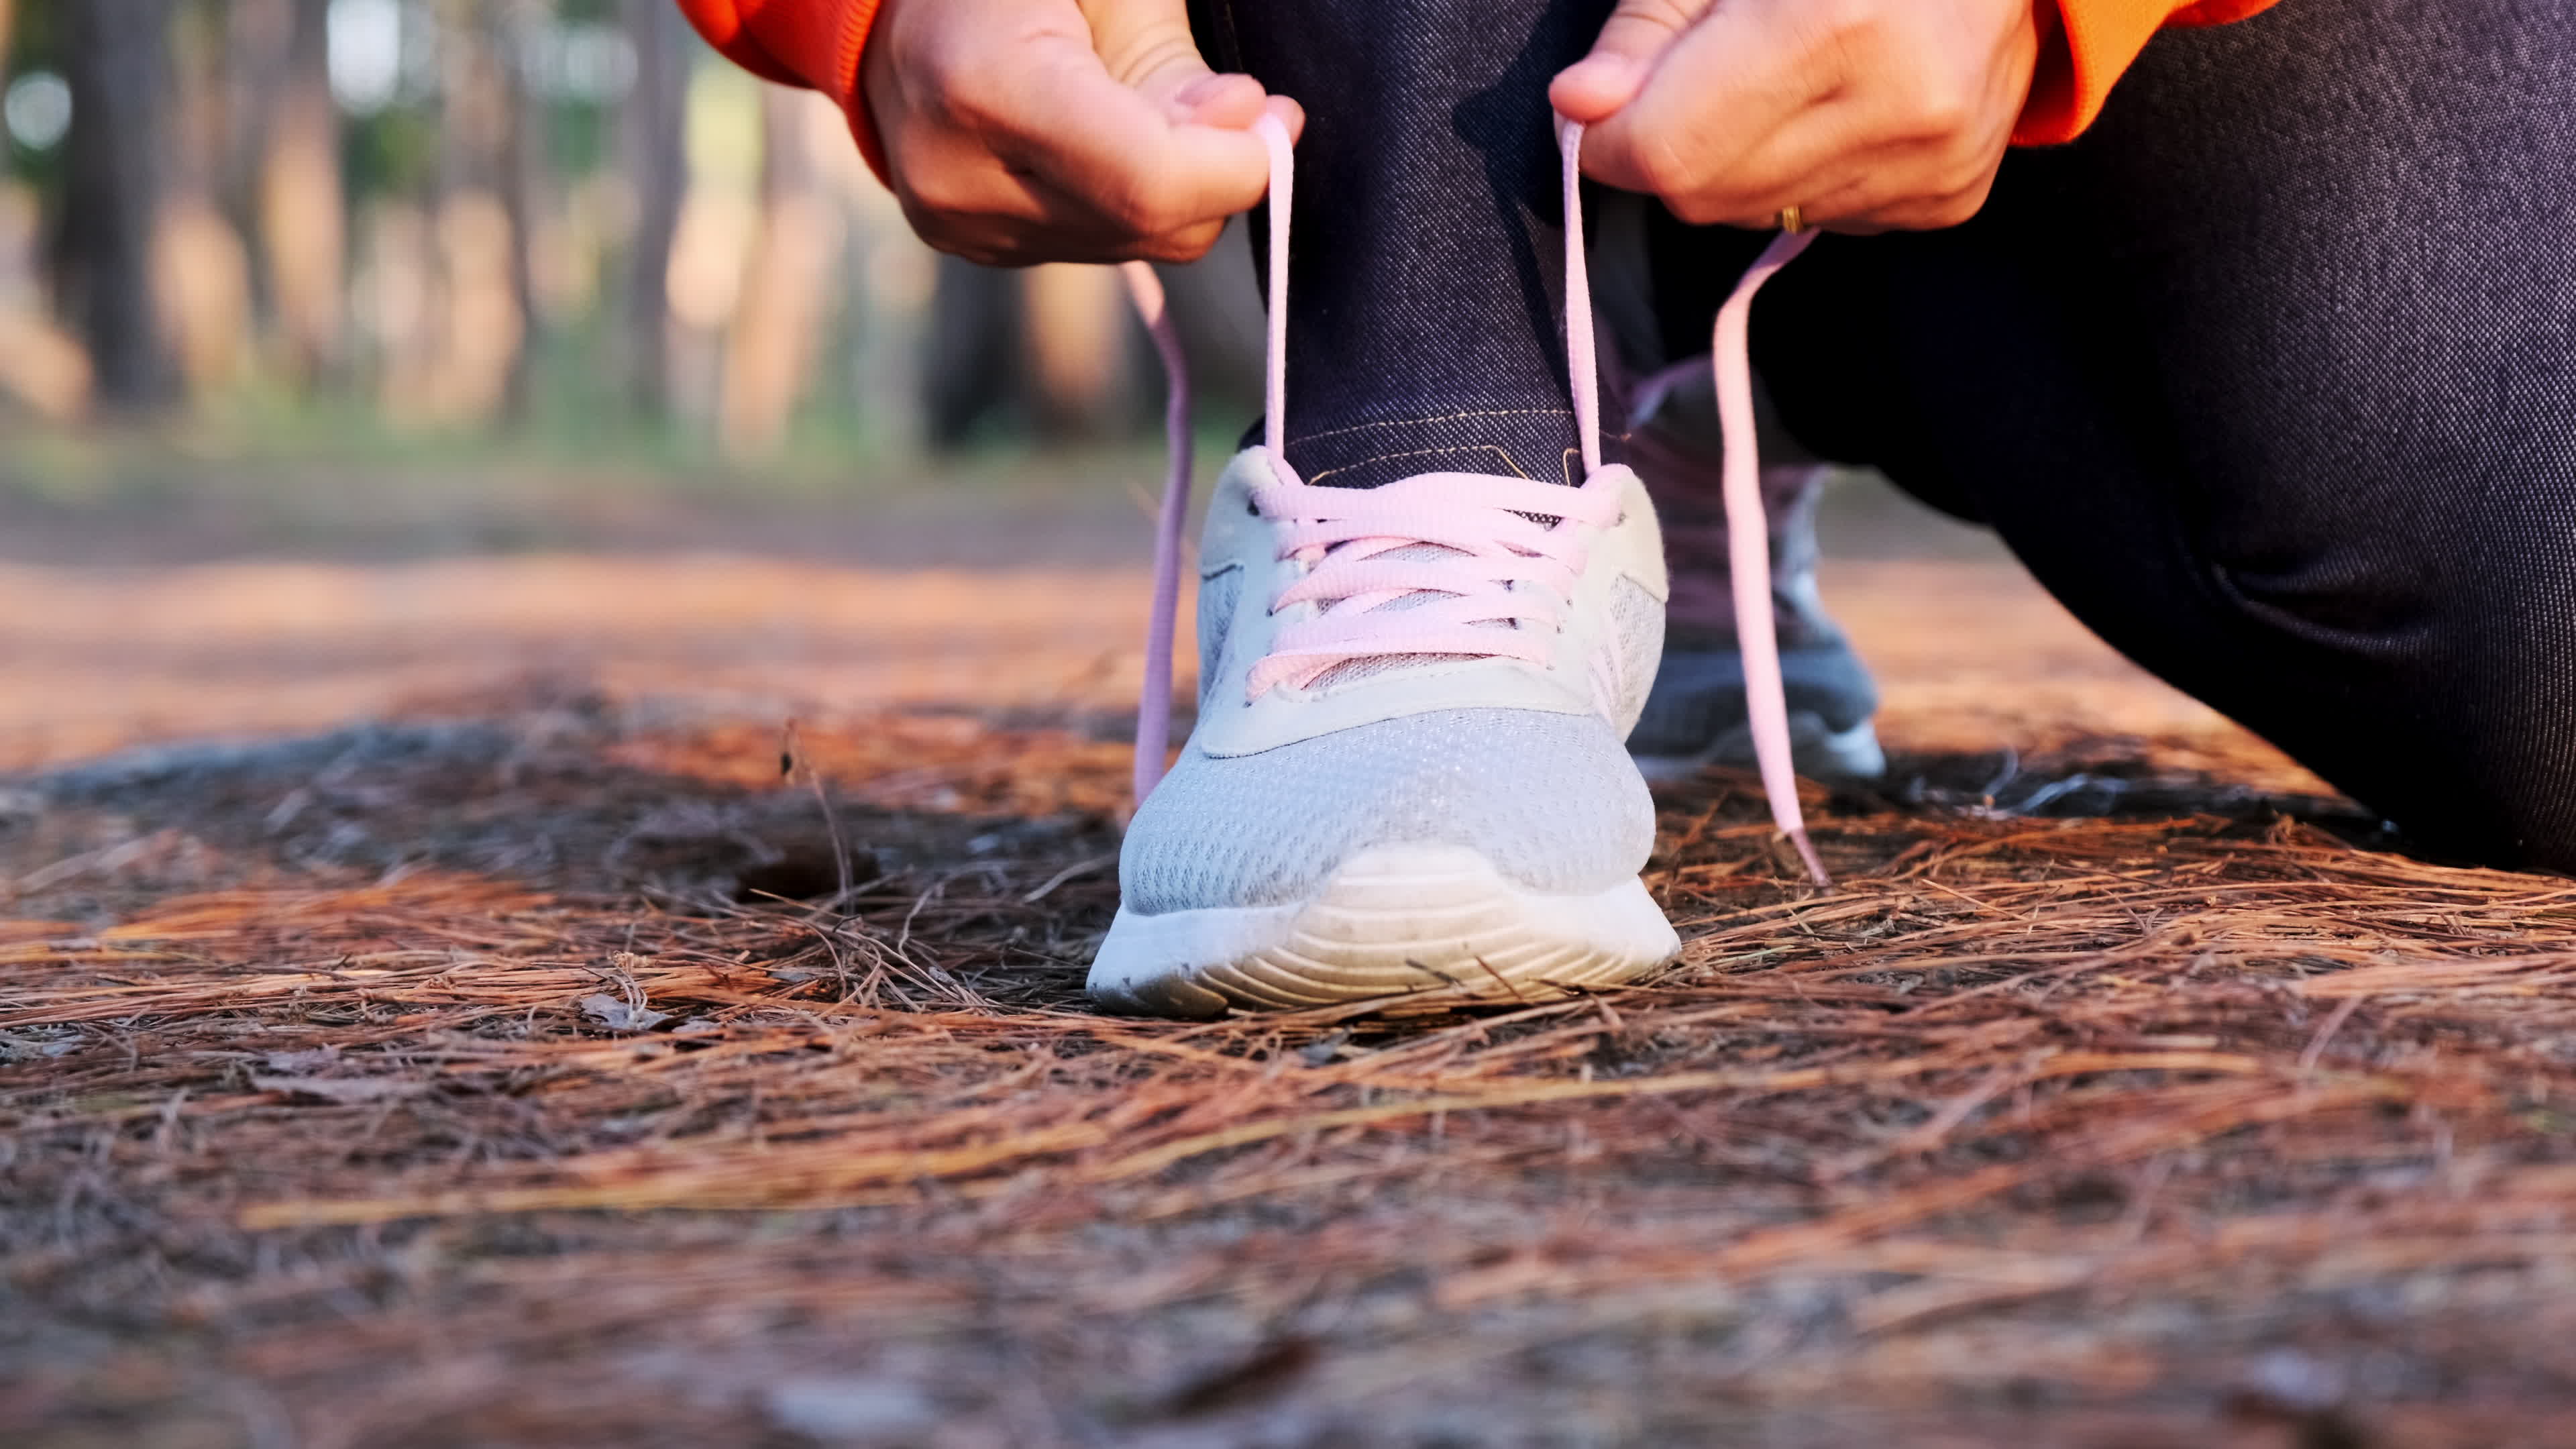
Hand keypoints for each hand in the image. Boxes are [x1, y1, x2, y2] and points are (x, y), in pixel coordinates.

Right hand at [861, 0, 1301, 264]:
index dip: (1237, 165)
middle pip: (1152, 226)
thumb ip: (1177, 66)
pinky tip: (1102, 138)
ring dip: (1174, 187)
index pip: (1149, 184)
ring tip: (1145, 106)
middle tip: (1232, 103)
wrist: (892, 10)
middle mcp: (962, 177)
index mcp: (986, 87)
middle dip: (1218, 173)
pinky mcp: (972, 246)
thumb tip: (1253, 134)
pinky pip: (1097, 245)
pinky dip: (1127, 200)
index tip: (1278, 118)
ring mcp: (961, 226)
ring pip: (1135, 245)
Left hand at [1550, 0, 2039, 231]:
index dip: (1609, 142)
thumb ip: (1646, 33)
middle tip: (1693, 81)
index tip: (1596, 112)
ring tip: (1783, 80)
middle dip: (1672, 150)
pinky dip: (1805, 175)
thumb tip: (1577, 108)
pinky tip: (1838, 106)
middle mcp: (1899, 105)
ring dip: (1742, 164)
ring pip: (1761, 217)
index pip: (1671, 152)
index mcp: (1836, 25)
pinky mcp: (1951, 195)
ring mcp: (1934, 162)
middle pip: (1708, 196)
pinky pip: (1824, 220)